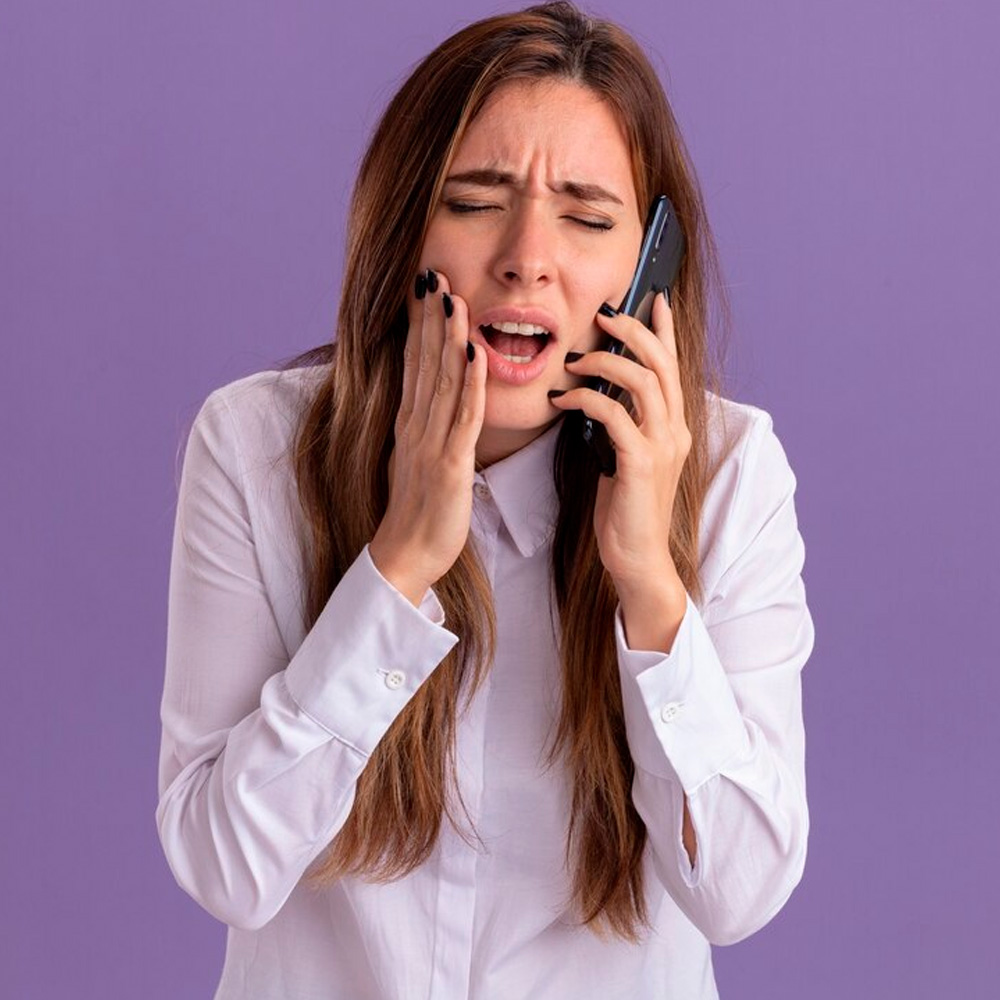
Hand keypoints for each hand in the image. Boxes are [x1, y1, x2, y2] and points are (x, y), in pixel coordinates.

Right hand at [369, 269, 485, 604]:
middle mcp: (416, 425)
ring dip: (448, 338)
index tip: (426, 288)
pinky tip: (476, 352)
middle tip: (434, 274)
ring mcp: (431, 443)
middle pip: (424, 362)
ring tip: (453, 299)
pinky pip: (463, 417)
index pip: (415, 363)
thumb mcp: (417, 458)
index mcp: (410, 422)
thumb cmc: (417, 511)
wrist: (405, 554)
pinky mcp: (450, 464)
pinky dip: (471, 383)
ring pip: (443, 381)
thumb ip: (423, 426)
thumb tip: (427, 399)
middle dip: (430, 318)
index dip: (420, 324)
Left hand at [548, 292, 690, 595]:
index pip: (673, 366)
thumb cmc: (625, 509)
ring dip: (605, 361)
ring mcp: (661, 445)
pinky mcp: (641, 463)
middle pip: (661, 363)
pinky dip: (587, 398)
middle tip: (603, 315)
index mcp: (672, 426)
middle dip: (633, 331)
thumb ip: (623, 424)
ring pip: (642, 381)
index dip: (664, 329)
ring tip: (575, 358)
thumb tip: (600, 392)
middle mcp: (674, 430)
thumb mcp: (625, 457)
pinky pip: (614, 415)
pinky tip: (563, 397)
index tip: (653, 297)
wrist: (637, 557)